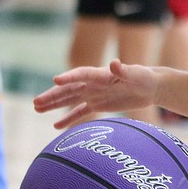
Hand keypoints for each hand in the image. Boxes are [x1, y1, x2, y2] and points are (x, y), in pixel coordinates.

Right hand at [34, 59, 159, 128]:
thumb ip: (124, 70)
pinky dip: (69, 118)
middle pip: (69, 89)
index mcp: (101, 74)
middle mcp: (93, 84)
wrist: (151, 87)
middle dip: (52, 95)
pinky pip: (80, 112)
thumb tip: (114, 62)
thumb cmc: (145, 78)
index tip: (55, 80)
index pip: (81, 74)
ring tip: (36, 108)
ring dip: (54, 104)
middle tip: (35, 102)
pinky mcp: (99, 104)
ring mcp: (94, 94)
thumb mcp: (136, 74)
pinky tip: (56, 125)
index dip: (70, 77)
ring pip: (70, 99)